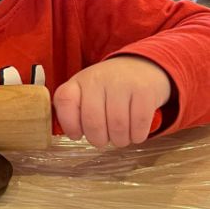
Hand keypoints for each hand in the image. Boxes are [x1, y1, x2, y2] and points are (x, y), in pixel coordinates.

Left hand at [53, 56, 170, 147]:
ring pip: (117, 127)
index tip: (77, 135)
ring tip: (120, 137)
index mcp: (79, 81)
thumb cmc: (109, 88)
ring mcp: (122, 83)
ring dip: (119, 140)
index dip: (69, 124)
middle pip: (93, 122)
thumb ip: (75, 109)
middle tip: (103, 140)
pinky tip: (135, 133)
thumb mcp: (86, 91)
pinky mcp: (144, 91)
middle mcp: (98, 79)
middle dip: (98, 140)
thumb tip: (74, 134)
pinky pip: (139, 125)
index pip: (64, 101)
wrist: (142, 67)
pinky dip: (137, 136)